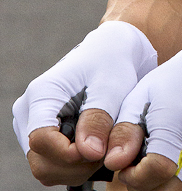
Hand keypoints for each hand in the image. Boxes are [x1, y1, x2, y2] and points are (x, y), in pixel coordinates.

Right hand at [12, 21, 156, 185]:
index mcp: (42, 94)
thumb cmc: (112, 64)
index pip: (40, 140)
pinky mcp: (43, 136)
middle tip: (108, 150)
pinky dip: (75, 166)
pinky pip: (52, 165)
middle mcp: (29, 111)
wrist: (111, 54)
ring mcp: (33, 125)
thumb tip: (88, 153)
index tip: (99, 150)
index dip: (69, 153)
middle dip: (76, 164)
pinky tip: (97, 148)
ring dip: (77, 168)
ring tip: (105, 148)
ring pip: (45, 168)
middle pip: (40, 160)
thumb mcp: (111, 86)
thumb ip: (98, 118)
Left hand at [106, 39, 181, 190]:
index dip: (133, 174)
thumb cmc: (177, 82)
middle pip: (168, 188)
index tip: (127, 163)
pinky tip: (180, 158)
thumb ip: (125, 132)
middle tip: (142, 160)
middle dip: (147, 183)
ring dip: (165, 183)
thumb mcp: (142, 97)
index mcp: (181, 121)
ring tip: (161, 156)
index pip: (156, 169)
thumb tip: (114, 162)